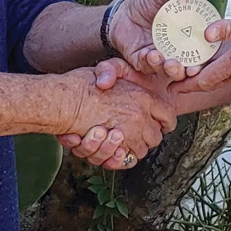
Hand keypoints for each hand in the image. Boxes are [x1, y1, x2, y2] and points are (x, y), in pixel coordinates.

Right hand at [57, 59, 176, 169]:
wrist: (63, 100)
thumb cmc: (82, 84)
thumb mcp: (109, 69)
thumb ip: (123, 77)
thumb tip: (130, 90)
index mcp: (143, 97)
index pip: (168, 115)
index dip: (164, 121)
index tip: (160, 124)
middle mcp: (140, 116)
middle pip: (156, 136)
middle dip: (146, 137)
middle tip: (132, 132)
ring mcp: (130, 133)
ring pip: (141, 150)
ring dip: (130, 149)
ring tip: (115, 140)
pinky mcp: (116, 148)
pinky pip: (126, 160)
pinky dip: (120, 159)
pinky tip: (114, 150)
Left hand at [106, 0, 203, 80]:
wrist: (121, 13)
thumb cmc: (143, 5)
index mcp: (185, 36)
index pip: (200, 51)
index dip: (203, 59)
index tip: (201, 61)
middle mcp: (175, 51)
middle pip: (185, 68)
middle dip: (184, 70)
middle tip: (181, 66)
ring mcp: (160, 58)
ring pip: (167, 71)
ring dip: (165, 68)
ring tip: (157, 55)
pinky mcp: (142, 62)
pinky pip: (147, 67)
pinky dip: (148, 62)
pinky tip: (147, 54)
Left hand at [171, 18, 230, 94]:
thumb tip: (206, 32)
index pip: (203, 80)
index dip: (185, 84)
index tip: (169, 88)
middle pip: (207, 82)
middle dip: (189, 82)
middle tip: (171, 79)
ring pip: (217, 77)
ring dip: (201, 76)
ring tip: (186, 70)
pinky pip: (228, 71)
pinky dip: (215, 69)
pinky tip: (214, 58)